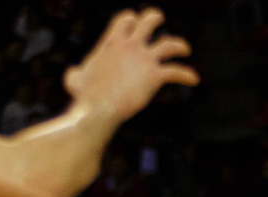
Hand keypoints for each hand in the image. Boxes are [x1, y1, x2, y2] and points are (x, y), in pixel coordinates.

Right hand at [64, 9, 198, 127]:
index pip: (124, 20)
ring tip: (185, 49)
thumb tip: (73, 73)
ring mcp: (143, 58)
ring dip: (179, 44)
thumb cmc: (85, 97)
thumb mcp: (75, 80)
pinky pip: (176, 71)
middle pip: (147, 21)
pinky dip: (186, 74)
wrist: (99, 108)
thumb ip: (75, 73)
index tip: (133, 23)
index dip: (130, 20)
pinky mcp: (154, 75)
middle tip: (158, 20)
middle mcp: (130, 45)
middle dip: (154, 18)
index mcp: (111, 42)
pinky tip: (194, 79)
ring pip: (169, 43)